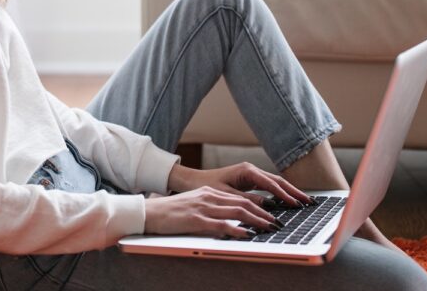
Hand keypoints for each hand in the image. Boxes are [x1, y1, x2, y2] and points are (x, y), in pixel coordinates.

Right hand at [143, 186, 280, 237]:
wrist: (149, 212)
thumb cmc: (169, 212)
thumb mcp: (193, 205)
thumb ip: (211, 209)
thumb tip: (230, 220)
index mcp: (209, 192)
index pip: (240, 198)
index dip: (259, 206)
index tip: (271, 215)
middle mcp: (209, 197)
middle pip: (243, 203)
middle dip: (263, 214)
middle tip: (277, 223)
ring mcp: (203, 208)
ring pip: (237, 212)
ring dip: (256, 221)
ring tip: (269, 228)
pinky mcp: (196, 220)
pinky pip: (221, 224)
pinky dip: (237, 229)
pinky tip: (247, 234)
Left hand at [167, 162, 313, 208]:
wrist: (193, 181)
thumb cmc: (206, 186)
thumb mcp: (226, 195)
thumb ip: (247, 200)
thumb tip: (268, 206)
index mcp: (247, 171)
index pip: (271, 184)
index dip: (285, 195)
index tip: (296, 204)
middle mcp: (251, 170)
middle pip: (278, 181)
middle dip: (294, 192)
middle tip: (309, 202)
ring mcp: (251, 174)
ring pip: (275, 183)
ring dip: (289, 192)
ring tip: (304, 202)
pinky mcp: (250, 180)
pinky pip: (269, 186)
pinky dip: (280, 193)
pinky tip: (289, 201)